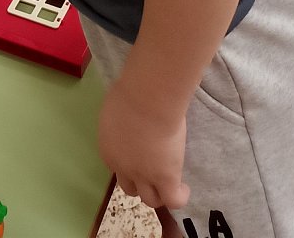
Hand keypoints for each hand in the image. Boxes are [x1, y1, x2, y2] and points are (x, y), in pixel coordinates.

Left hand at [97, 79, 188, 212]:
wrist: (146, 99)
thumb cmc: (130, 92)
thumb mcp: (118, 107)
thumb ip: (121, 119)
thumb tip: (130, 115)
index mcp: (109, 149)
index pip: (118, 167)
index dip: (130, 166)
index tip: (141, 157)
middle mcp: (123, 167)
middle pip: (130, 188)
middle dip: (141, 184)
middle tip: (154, 174)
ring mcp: (144, 176)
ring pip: (149, 199)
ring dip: (158, 194)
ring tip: (170, 184)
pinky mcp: (165, 179)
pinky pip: (172, 200)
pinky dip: (179, 197)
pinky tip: (184, 188)